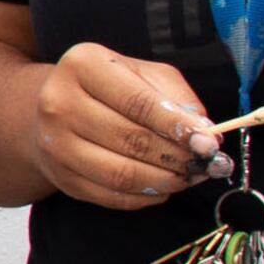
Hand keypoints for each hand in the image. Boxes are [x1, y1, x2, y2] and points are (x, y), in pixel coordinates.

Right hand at [31, 43, 224, 209]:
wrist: (55, 108)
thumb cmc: (109, 88)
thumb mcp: (143, 73)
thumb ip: (176, 96)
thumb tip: (206, 134)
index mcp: (82, 66)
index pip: (137, 102)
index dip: (176, 126)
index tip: (208, 143)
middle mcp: (59, 103)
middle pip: (131, 140)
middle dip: (177, 156)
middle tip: (207, 164)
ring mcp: (54, 144)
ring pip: (121, 174)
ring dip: (165, 180)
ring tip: (189, 176)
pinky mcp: (60, 176)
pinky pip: (110, 196)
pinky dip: (145, 197)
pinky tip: (163, 187)